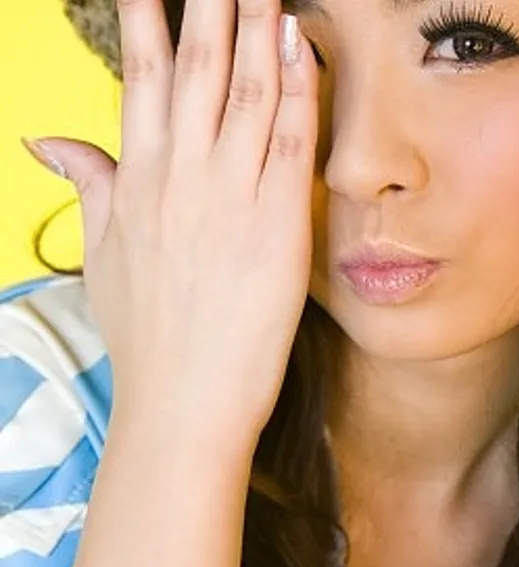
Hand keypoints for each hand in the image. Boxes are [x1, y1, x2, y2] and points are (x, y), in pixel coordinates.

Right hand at [23, 0, 318, 441]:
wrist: (184, 403)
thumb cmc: (148, 335)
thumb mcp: (103, 255)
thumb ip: (88, 185)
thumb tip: (48, 140)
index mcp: (137, 180)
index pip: (144, 77)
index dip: (149, 17)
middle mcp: (179, 177)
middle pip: (196, 67)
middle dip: (209, 4)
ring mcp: (228, 197)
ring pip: (243, 91)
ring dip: (254, 26)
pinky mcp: (276, 224)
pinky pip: (288, 139)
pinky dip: (294, 87)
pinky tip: (298, 42)